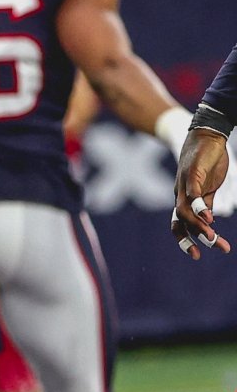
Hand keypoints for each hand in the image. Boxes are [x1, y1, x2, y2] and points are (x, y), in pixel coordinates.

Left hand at [172, 128, 231, 258]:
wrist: (206, 135)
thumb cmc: (207, 161)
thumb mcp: (209, 187)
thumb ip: (206, 203)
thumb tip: (207, 221)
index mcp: (184, 199)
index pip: (180, 224)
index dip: (185, 240)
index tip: (197, 255)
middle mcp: (180, 194)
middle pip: (180, 222)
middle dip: (191, 239)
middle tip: (203, 253)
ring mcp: (185, 184)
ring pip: (186, 211)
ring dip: (199, 227)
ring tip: (212, 239)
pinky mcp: (193, 173)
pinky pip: (192, 192)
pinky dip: (198, 206)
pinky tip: (208, 217)